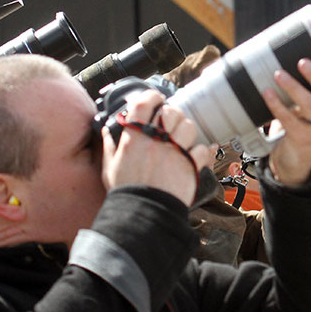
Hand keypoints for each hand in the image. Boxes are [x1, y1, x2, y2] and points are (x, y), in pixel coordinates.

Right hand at [100, 89, 213, 205]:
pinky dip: (204, 151)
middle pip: (170, 112)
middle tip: (170, 123)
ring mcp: (174, 152)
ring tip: (183, 139)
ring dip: (187, 130)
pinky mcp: (189, 166)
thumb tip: (106, 131)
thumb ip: (109, 146)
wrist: (142, 214)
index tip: (156, 98)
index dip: (151, 96)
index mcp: (134, 139)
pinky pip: (203, 150)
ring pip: (188, 127)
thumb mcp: (109, 168)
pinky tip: (200, 153)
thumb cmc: (126, 192)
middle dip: (172, 114)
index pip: (144, 104)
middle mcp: (155, 141)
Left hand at [262, 59, 310, 187]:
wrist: (298, 157)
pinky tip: (268, 93)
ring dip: (294, 88)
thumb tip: (295, 58)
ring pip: (310, 107)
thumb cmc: (305, 122)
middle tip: (302, 62)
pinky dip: (277, 105)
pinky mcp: (301, 138)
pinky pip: (289, 119)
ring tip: (279, 74)